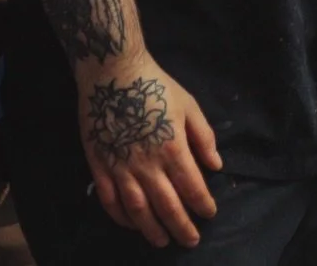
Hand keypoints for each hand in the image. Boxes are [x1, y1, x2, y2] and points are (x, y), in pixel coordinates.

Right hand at [78, 54, 221, 248]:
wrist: (114, 74)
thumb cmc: (156, 86)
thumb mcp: (189, 104)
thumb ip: (204, 137)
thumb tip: (216, 166)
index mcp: (173, 148)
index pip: (192, 186)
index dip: (202, 204)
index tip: (210, 214)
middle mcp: (148, 165)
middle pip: (167, 205)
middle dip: (182, 226)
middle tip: (191, 240)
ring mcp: (121, 169)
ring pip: (138, 211)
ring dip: (152, 230)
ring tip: (163, 242)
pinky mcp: (100, 168)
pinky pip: (110, 202)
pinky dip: (122, 218)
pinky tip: (132, 224)